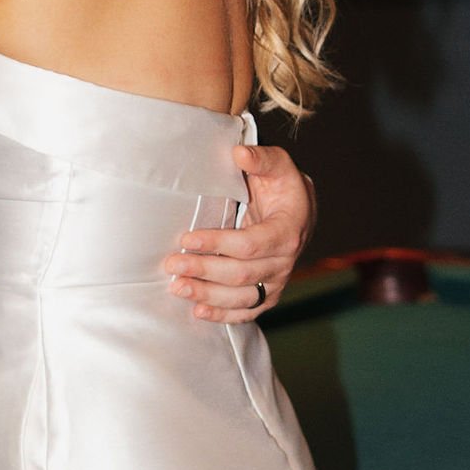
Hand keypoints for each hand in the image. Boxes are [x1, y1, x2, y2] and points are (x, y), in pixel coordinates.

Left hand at [165, 142, 313, 320]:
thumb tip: (239, 153)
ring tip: (177, 287)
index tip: (187, 238)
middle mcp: (285, 261)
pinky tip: (198, 311)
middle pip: (241, 274)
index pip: (250, 244)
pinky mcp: (267, 294)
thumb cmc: (282, 185)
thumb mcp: (277, 165)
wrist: (297, 211)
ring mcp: (276, 281)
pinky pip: (247, 311)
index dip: (217, 243)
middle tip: (172, 263)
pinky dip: (222, 315)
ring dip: (207, 295)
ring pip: (242, 297)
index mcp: (288, 230)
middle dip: (204, 270)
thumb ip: (261, 158)